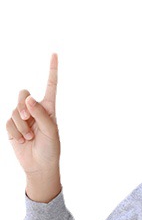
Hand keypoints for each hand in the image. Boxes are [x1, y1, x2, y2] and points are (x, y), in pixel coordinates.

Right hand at [7, 54, 61, 202]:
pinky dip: (16, 132)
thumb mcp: (51, 132)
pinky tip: (23, 140)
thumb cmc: (51, 149)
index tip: (54, 53)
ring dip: (22, 124)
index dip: (52, 70)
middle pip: (24, 94)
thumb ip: (41, 114)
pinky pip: (9, 122)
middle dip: (24, 105)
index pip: (50, 86)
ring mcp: (22, 118)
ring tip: (30, 136)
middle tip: (29, 119)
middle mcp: (35, 110)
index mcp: (49, 109)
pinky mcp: (12, 126)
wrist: (39, 166)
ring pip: (15, 109)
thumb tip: (29, 99)